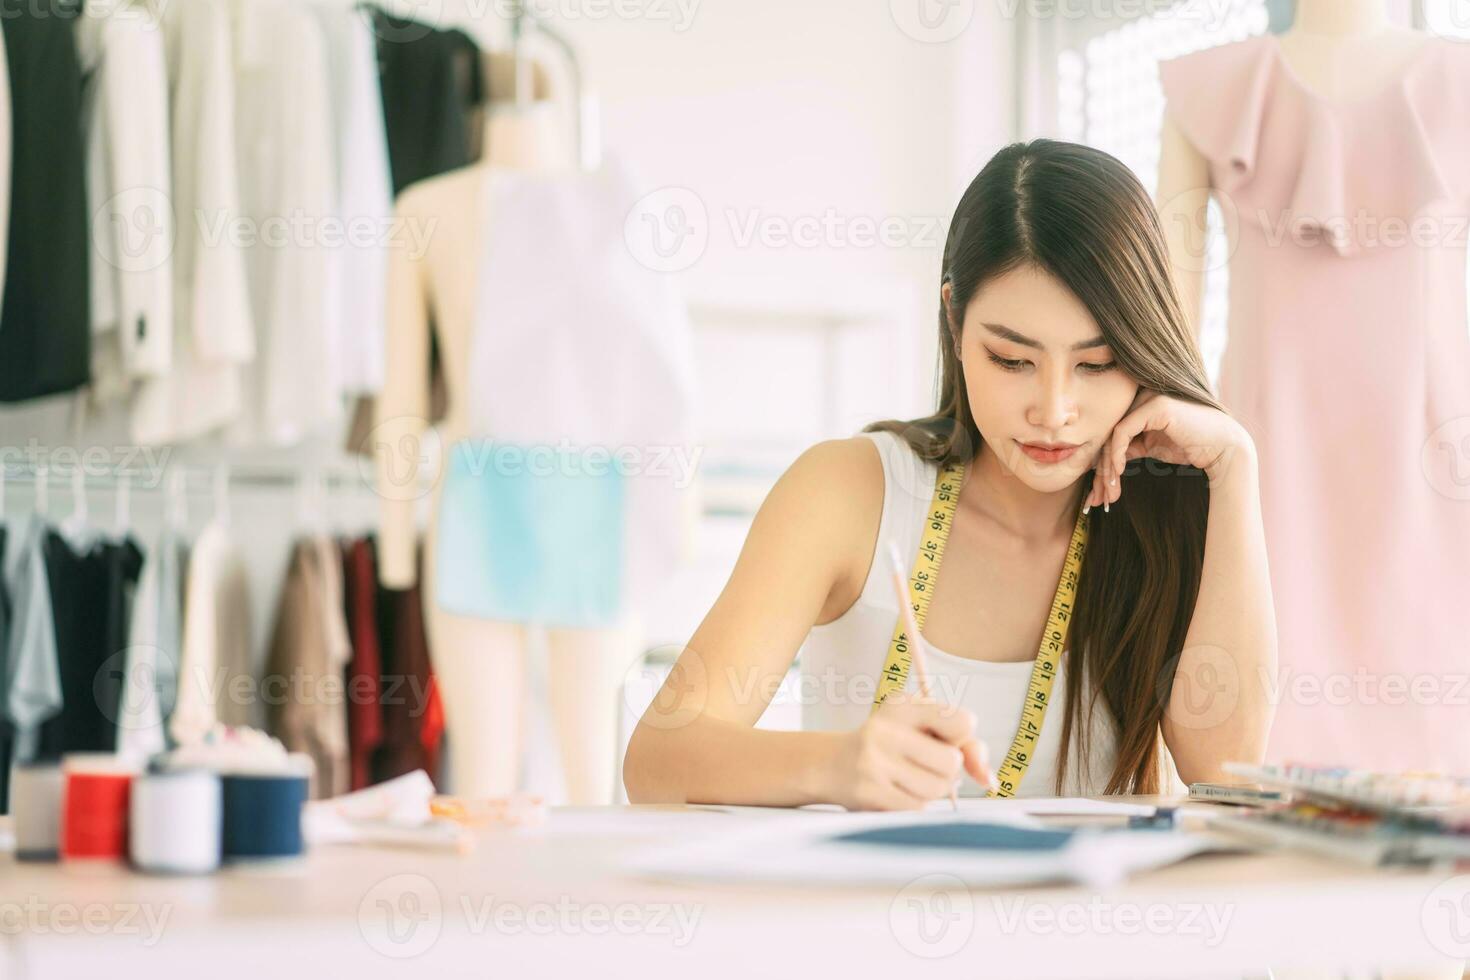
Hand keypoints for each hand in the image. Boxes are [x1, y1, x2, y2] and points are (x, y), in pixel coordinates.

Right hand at [826, 693, 993, 810]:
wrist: (832, 764)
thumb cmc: (889, 745)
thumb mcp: (921, 728)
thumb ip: (965, 745)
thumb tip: (988, 780)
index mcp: (903, 705)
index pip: (963, 722)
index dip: (962, 738)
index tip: (945, 740)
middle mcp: (887, 729)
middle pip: (953, 762)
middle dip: (948, 771)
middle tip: (924, 764)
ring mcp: (875, 762)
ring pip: (938, 789)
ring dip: (931, 790)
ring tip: (908, 778)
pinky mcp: (870, 793)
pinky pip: (918, 808)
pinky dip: (914, 804)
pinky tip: (895, 791)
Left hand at [1086, 390, 1253, 510]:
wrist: (1224, 448)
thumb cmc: (1191, 447)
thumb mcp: (1151, 447)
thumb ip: (1129, 446)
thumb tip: (1102, 459)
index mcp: (1141, 402)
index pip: (1111, 430)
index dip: (1102, 461)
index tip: (1099, 492)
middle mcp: (1143, 394)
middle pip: (1108, 432)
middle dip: (1101, 468)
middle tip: (1098, 497)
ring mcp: (1149, 396)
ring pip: (1112, 433)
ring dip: (1107, 466)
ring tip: (1108, 491)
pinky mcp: (1155, 405)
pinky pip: (1122, 431)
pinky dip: (1116, 454)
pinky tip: (1118, 472)